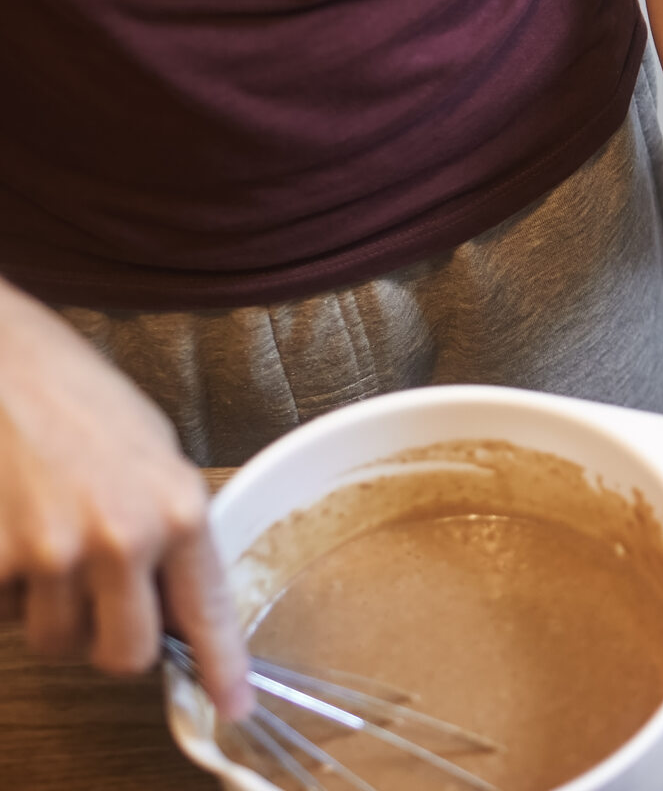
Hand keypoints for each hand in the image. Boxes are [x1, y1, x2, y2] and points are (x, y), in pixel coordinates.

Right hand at [0, 281, 252, 718]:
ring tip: (47, 536)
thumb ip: (173, 532)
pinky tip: (12, 529)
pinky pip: (5, 613)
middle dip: (111, 641)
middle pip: (125, 656)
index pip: (207, 613)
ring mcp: (50, 554)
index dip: (220, 670)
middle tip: (100, 597)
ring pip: (55, 641)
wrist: (3, 362)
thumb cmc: (80, 400)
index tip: (233, 707)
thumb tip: (178, 605)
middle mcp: (122, 537)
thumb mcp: (156, 457)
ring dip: (52, 610)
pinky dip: (7, 588)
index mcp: (178, 508)